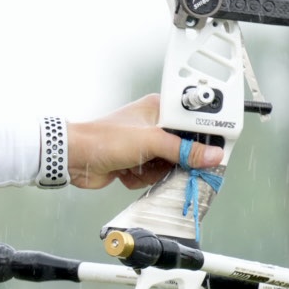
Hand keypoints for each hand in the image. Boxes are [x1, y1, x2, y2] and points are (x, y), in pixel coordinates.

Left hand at [66, 94, 222, 189]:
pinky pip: (153, 176)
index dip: (206, 141)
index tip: (216, 155)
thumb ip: (184, 150)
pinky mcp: (136, 163)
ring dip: (153, 172)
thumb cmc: (104, 139)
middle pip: (185, 149)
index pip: (195, 124)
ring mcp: (145, 146)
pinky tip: (126, 172)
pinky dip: (141, 178)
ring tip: (137, 166)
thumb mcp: (150, 142)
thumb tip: (213, 156)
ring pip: (169, 166)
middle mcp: (155, 126)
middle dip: (174, 162)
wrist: (73, 158)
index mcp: (160, 110)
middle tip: (166, 165)